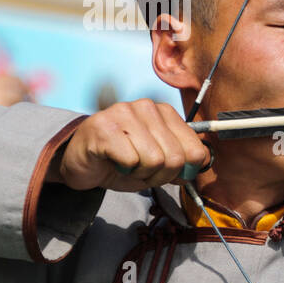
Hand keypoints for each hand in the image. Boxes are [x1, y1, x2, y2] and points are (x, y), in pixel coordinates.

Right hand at [49, 99, 210, 191]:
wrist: (82, 163)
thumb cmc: (122, 161)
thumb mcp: (160, 164)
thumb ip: (183, 162)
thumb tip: (202, 163)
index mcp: (166, 113)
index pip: (196, 150)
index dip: (184, 171)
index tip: (168, 172)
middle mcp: (147, 107)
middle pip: (176, 158)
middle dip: (160, 175)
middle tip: (142, 171)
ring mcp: (124, 112)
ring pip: (155, 159)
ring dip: (141, 173)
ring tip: (127, 165)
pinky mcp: (103, 126)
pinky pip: (131, 160)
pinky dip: (124, 169)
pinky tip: (114, 162)